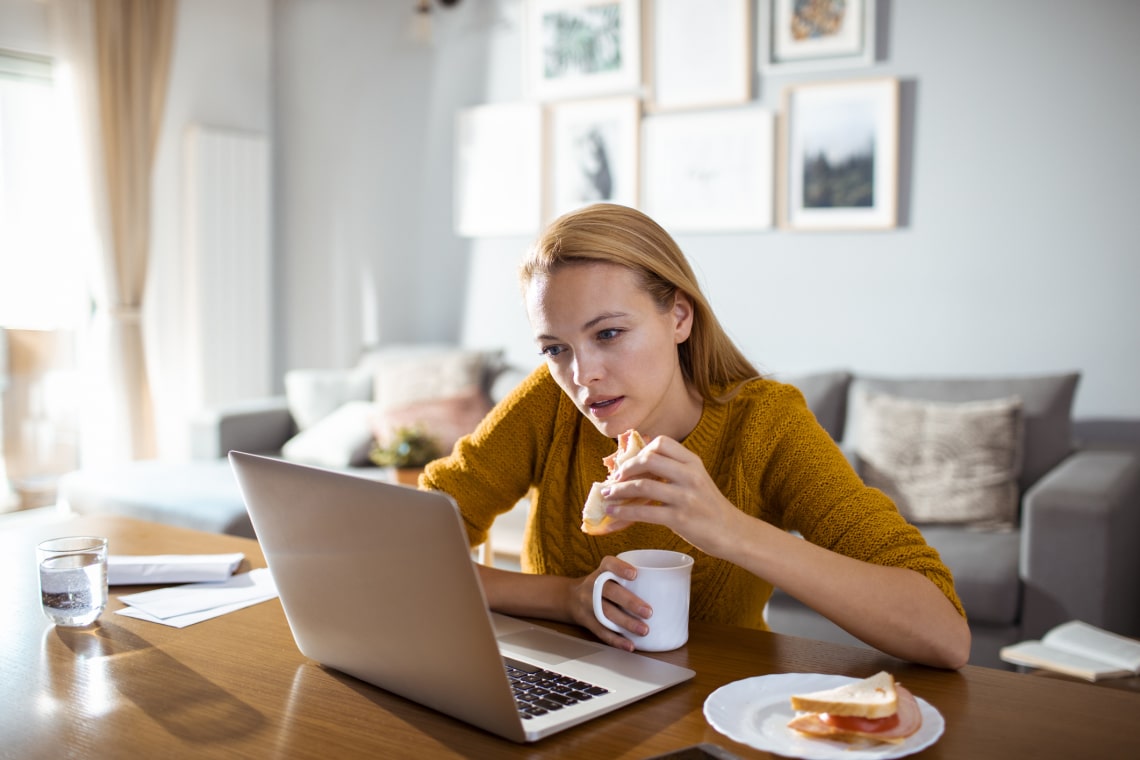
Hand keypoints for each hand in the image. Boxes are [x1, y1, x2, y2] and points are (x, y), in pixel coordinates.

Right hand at [569, 556, 651, 651]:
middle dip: (629, 602)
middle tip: (648, 611)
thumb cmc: (602, 585)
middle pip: (609, 592)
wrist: (570, 598)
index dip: (620, 568)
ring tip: (644, 630)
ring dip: (626, 623)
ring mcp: (588, 604)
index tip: (634, 574)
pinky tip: (630, 645)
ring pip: (606, 613)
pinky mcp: (588, 621)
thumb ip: (631, 578)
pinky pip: (602, 632)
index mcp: (601, 571)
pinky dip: (617, 640)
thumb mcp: (609, 574)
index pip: (608, 564)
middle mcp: (593, 585)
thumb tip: (672, 588)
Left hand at [596, 435, 743, 555]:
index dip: (641, 450)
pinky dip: (624, 512)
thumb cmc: (707, 506)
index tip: (629, 463)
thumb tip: (634, 467)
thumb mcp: (695, 479)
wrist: (731, 532)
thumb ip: (672, 470)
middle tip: (614, 479)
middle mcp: (690, 475)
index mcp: (693, 462)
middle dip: (625, 468)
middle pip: (649, 459)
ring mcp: (686, 496)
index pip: (662, 442)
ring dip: (619, 490)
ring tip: (607, 495)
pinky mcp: (680, 518)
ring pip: (643, 485)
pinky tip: (613, 513)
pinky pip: (645, 512)